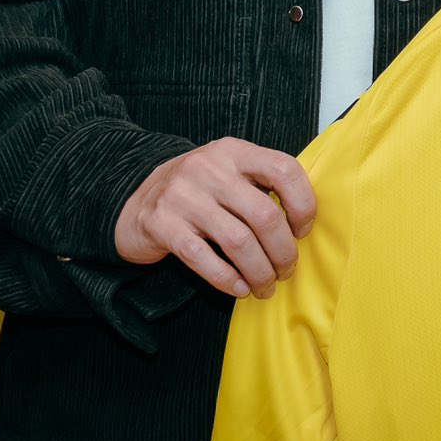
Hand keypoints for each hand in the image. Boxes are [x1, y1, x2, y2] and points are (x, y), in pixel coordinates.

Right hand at [115, 138, 315, 298]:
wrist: (134, 199)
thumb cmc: (198, 191)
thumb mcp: (229, 172)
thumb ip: (262, 184)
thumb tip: (306, 221)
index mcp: (233, 151)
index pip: (284, 169)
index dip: (303, 204)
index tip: (302, 230)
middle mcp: (209, 169)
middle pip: (264, 215)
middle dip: (283, 252)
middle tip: (287, 270)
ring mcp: (183, 196)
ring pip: (239, 242)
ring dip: (260, 272)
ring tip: (266, 286)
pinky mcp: (162, 225)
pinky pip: (205, 260)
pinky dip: (228, 280)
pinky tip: (240, 289)